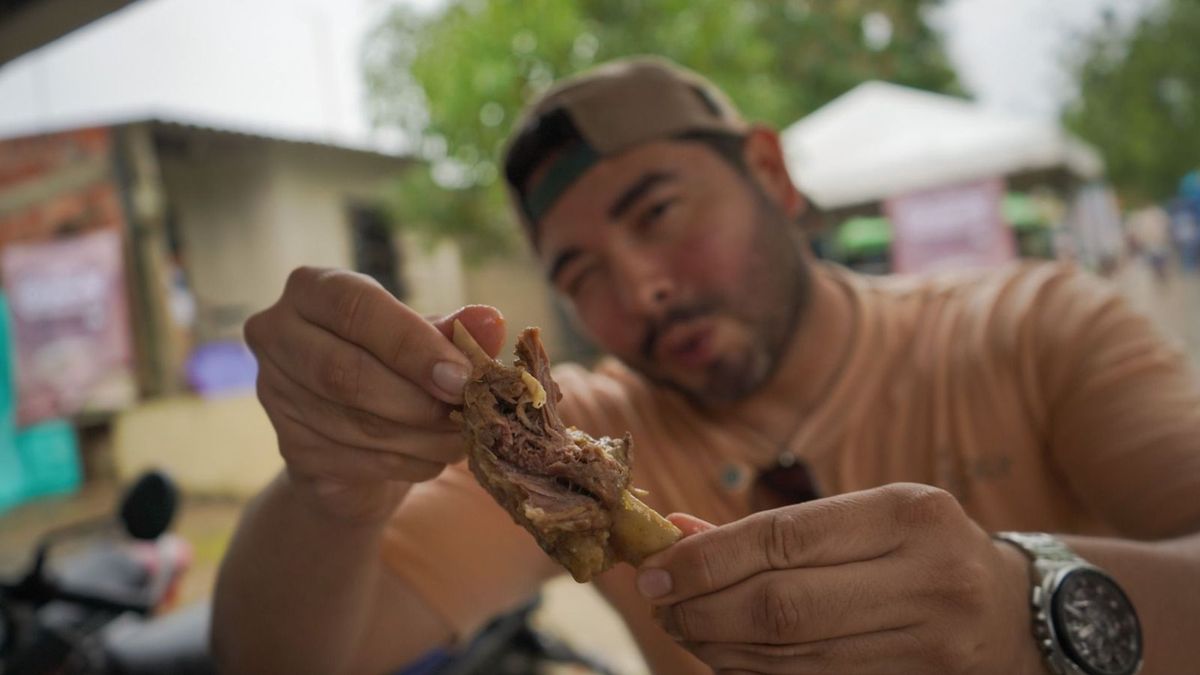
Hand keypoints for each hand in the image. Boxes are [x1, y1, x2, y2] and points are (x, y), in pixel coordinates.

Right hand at [245, 267, 504, 521]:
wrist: (354, 431)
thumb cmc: (393, 365)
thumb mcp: (425, 338)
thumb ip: (454, 330)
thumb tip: (491, 322)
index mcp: (311, 289)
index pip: (353, 308)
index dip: (411, 344)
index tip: (461, 375)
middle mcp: (277, 335)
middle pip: (344, 372)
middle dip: (417, 398)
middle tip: (468, 411)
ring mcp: (276, 395)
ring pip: (356, 423)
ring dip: (423, 437)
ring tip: (465, 436)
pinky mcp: (292, 448)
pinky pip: (359, 460)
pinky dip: (410, 462)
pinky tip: (436, 457)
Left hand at [636, 483, 1042, 673]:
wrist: (1015, 614)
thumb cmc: (920, 550)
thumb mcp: (866, 518)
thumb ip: (776, 529)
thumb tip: (677, 534)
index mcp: (908, 514)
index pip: (782, 538)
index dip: (706, 559)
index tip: (654, 567)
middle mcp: (926, 577)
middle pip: (782, 606)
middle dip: (702, 608)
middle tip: (659, 604)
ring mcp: (929, 642)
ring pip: (792, 656)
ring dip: (719, 646)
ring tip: (683, 627)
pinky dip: (755, 671)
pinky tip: (725, 654)